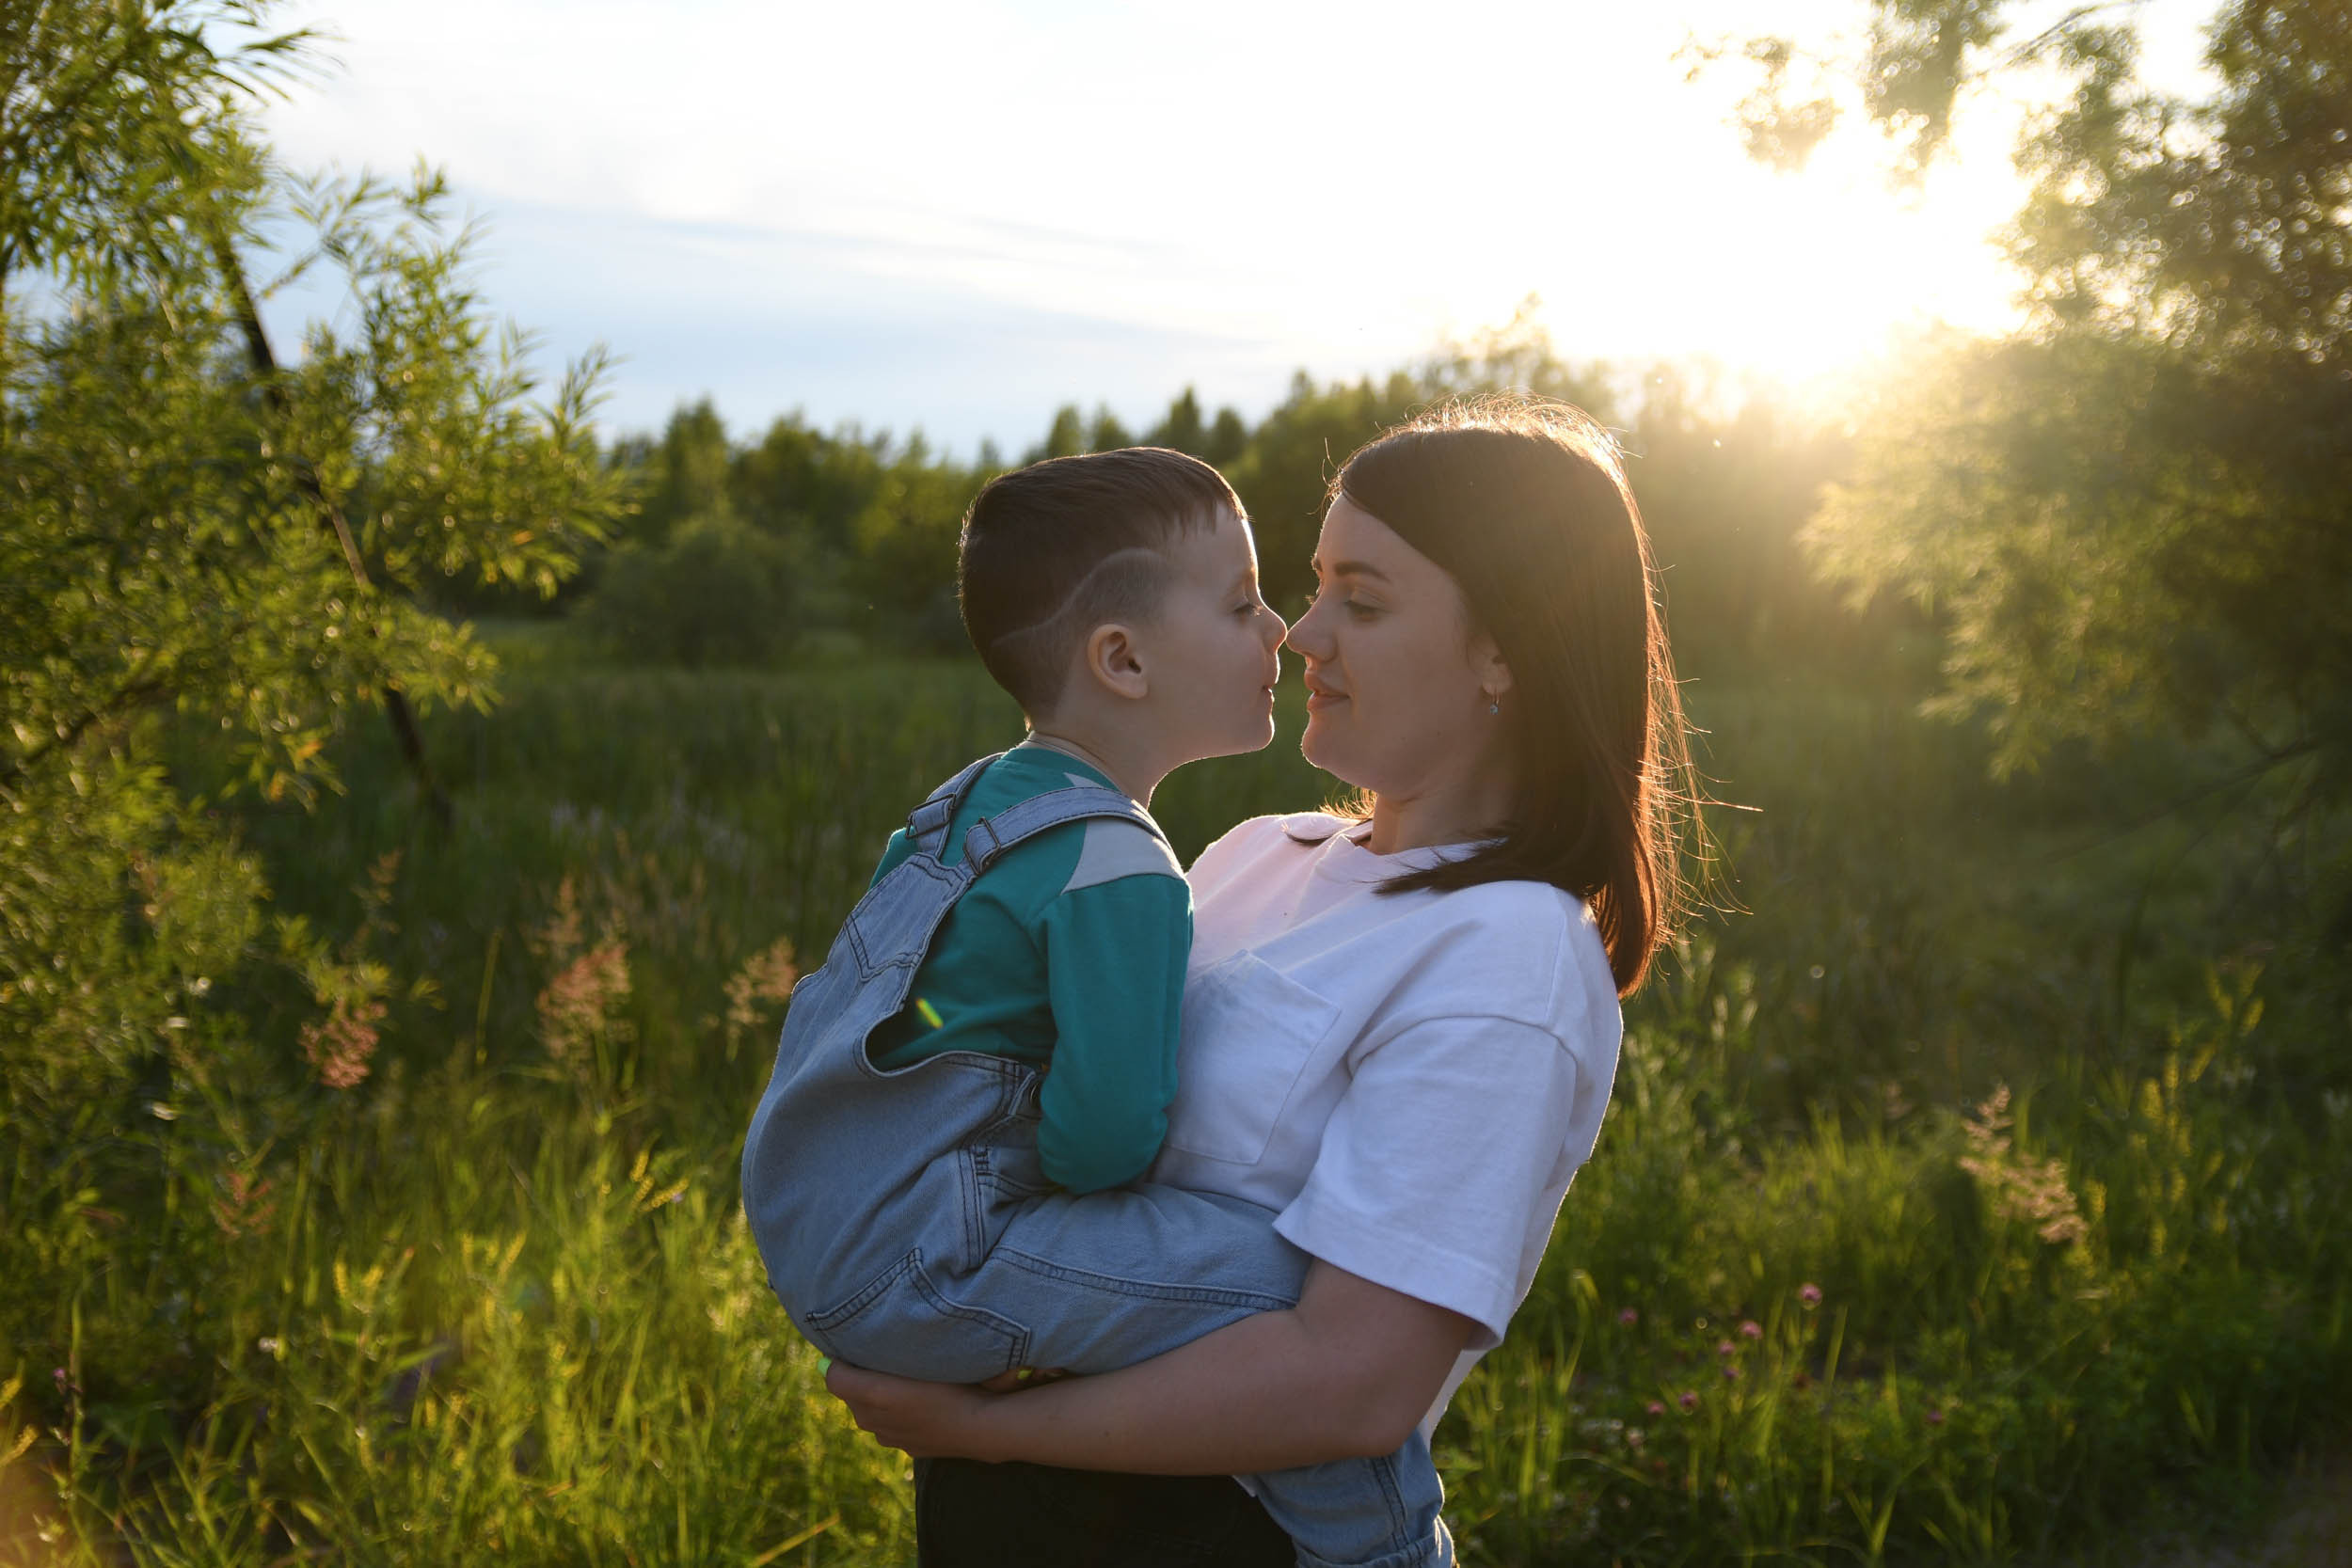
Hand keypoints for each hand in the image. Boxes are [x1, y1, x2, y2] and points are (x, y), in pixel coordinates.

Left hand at [823, 1359, 1002, 1458]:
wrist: (983, 1426)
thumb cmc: (954, 1383)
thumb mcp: (921, 1358)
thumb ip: (879, 1355)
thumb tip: (833, 1359)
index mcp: (871, 1395)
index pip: (834, 1375)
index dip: (840, 1359)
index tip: (854, 1344)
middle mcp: (872, 1419)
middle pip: (850, 1393)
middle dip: (859, 1376)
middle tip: (883, 1357)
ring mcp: (887, 1437)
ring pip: (870, 1410)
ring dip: (878, 1396)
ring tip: (904, 1379)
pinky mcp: (905, 1447)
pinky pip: (890, 1424)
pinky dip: (896, 1413)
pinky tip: (922, 1403)